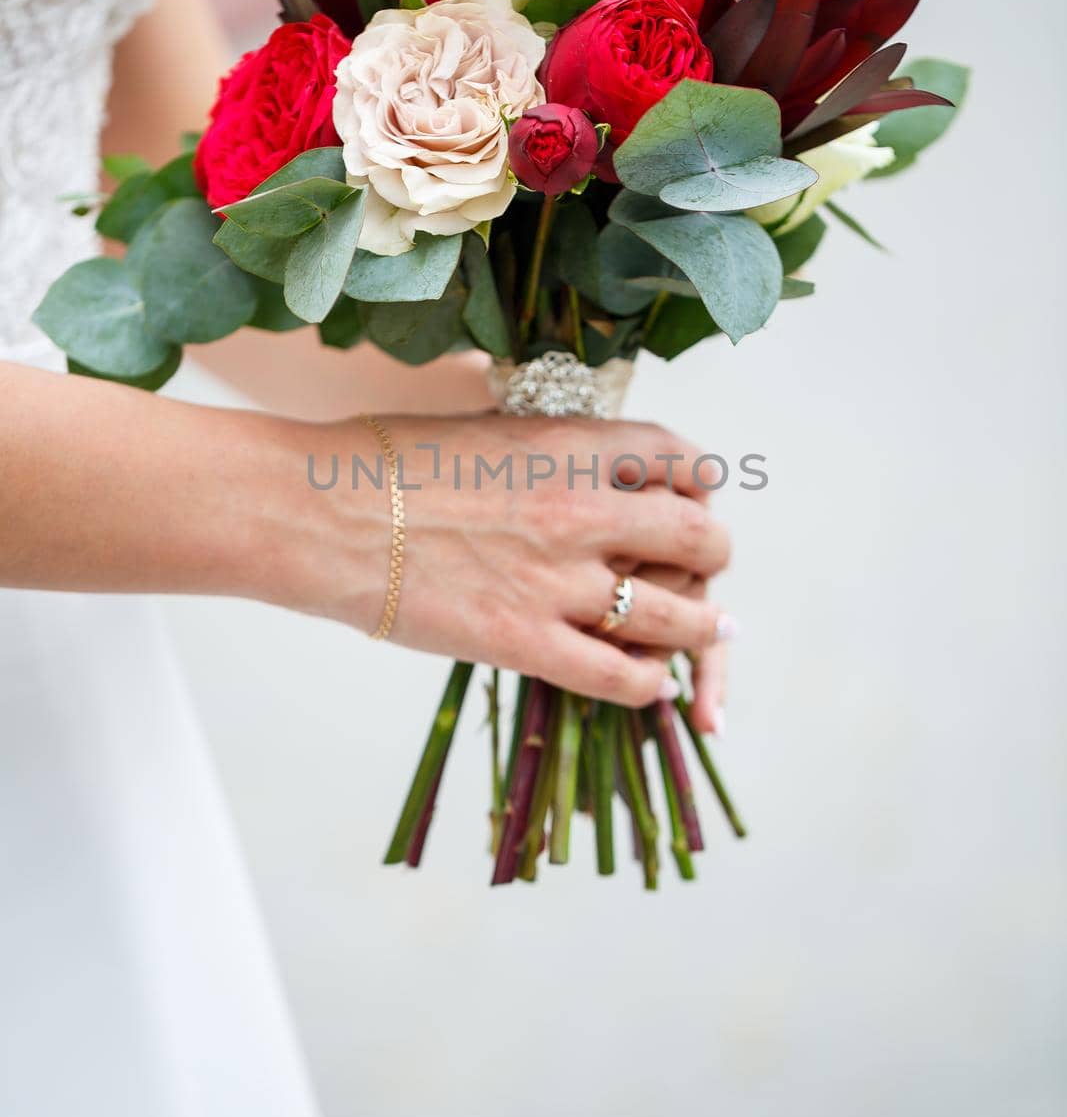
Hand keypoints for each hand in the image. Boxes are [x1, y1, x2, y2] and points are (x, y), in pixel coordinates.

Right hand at [284, 412, 730, 707]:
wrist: (319, 512)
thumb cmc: (383, 462)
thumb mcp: (485, 431)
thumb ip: (547, 453)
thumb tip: (578, 470)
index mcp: (572, 443)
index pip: (681, 458)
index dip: (698, 483)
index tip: (691, 499)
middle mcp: (583, 507)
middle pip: (698, 536)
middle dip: (712, 555)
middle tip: (705, 569)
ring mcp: (559, 579)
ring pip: (676, 614)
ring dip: (700, 626)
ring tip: (706, 631)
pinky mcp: (525, 641)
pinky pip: (622, 676)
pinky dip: (649, 685)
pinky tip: (649, 683)